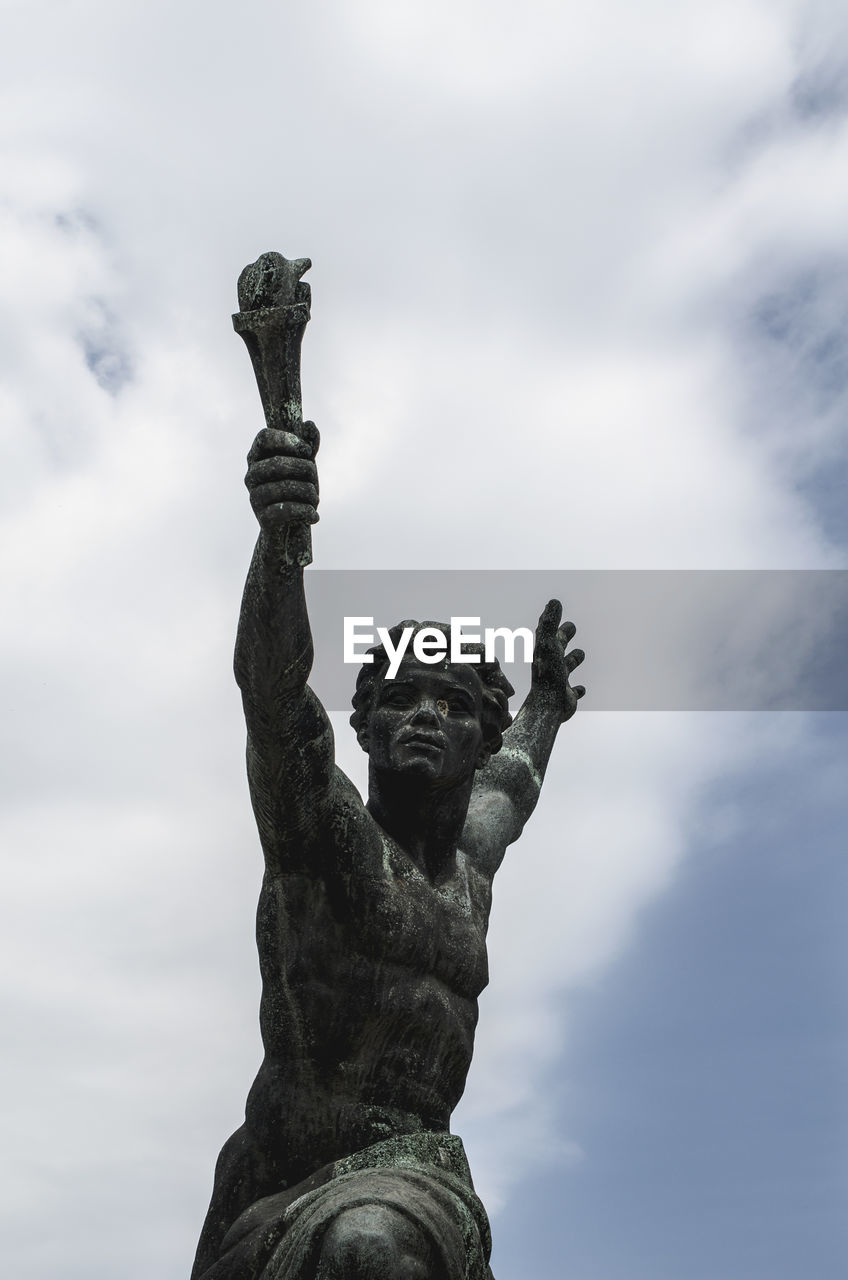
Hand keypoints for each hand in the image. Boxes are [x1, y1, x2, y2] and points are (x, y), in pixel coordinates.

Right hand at [245, 422, 319, 530]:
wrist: (287, 529)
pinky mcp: (262, 517)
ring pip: (285, 487)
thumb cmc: (295, 491)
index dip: (287, 439)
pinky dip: (305, 511)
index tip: (306, 450)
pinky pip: (286, 509)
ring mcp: (255, 496)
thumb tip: (309, 425)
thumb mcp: (304, 466)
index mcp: (258, 456)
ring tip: (314, 499)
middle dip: (305, 469)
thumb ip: (307, 446)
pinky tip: (313, 516)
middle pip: (278, 463)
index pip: (264, 436)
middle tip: (314, 478)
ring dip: (309, 492)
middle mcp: (251, 475)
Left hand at [531, 599, 585, 722]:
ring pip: (567, 667)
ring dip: (573, 660)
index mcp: (545, 652)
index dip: (553, 621)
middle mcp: (551, 665)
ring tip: (580, 654)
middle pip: (558, 647)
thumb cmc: (548, 674)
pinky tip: (582, 690)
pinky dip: (578, 690)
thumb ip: (549, 623)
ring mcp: (559, 681)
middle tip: (572, 627)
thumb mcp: (548, 644)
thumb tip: (554, 601)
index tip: (556, 609)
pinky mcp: (567, 697)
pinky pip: (574, 692)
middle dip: (564, 637)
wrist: (547, 706)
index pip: (549, 632)